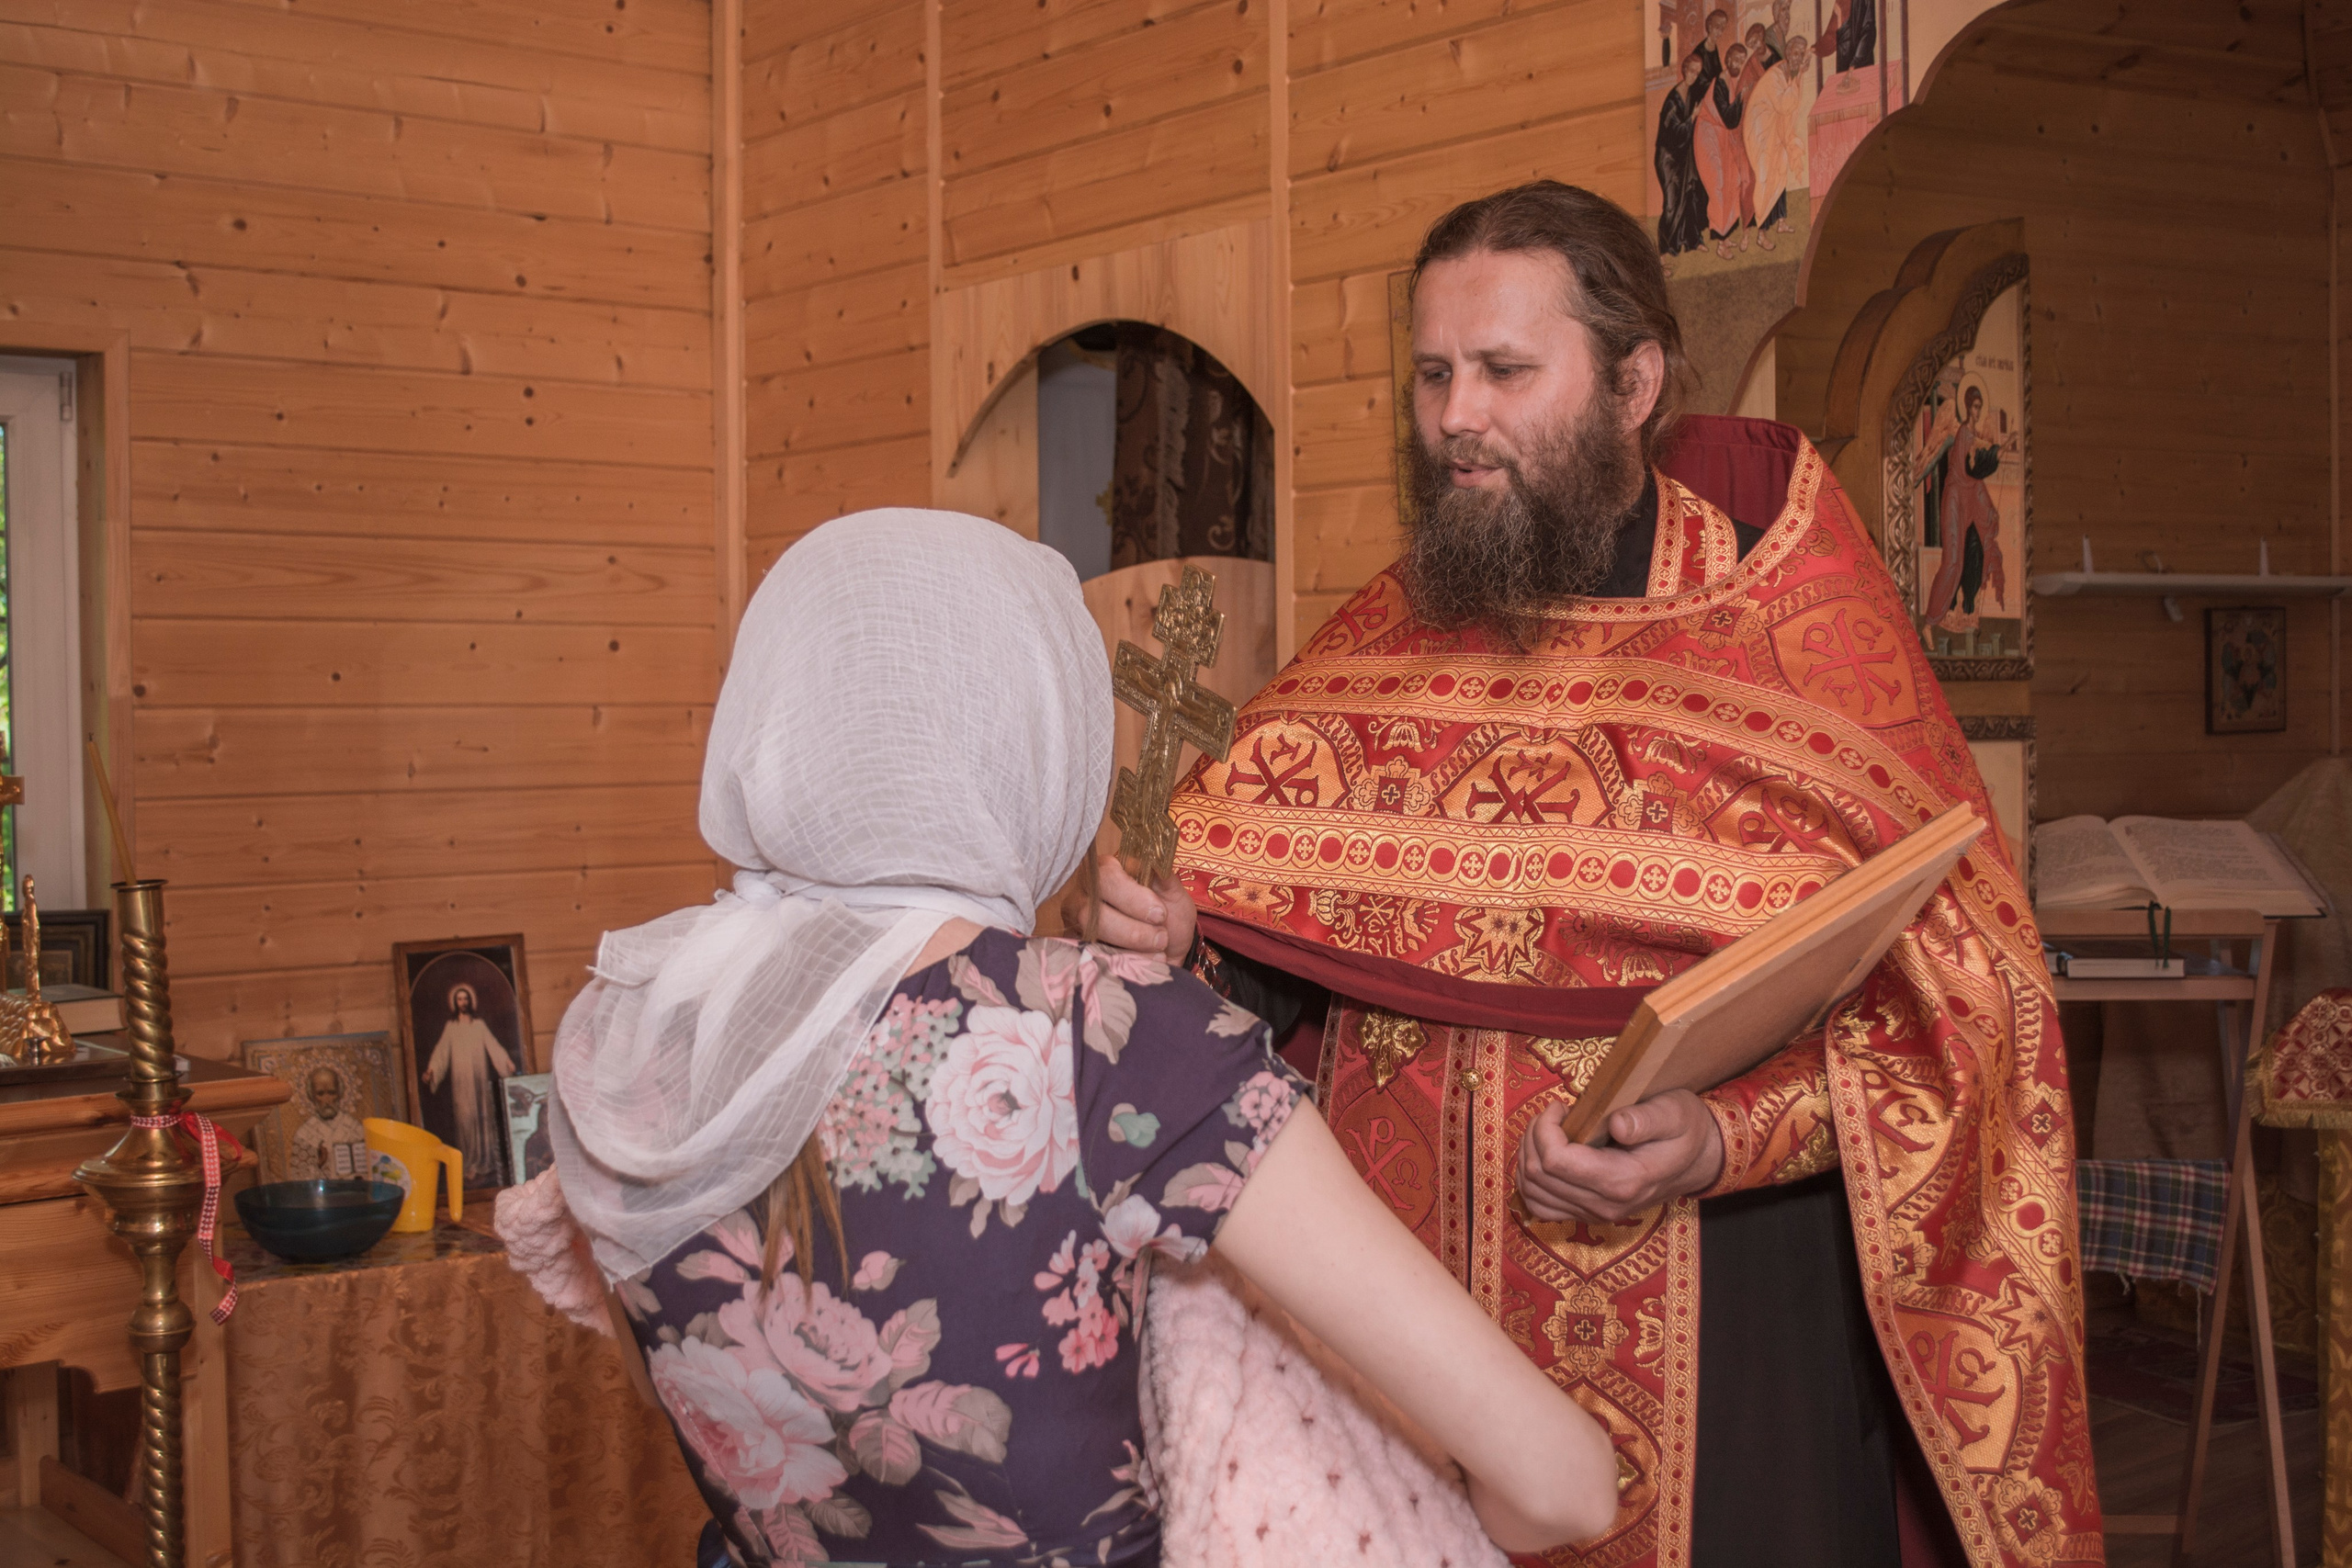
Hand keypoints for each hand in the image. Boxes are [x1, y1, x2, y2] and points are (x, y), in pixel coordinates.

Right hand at [1088, 854, 1196, 962]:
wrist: (1170, 949)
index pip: (1105, 875)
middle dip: (1131, 929)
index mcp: (1108, 869)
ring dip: (1129, 947)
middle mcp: (1085, 894)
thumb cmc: (1169, 915)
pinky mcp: (1079, 949)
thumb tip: (1157, 862)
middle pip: (1090, 909)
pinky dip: (1124, 963)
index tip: (1160, 914)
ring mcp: (1078, 923)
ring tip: (1158, 950)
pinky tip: (1145, 963)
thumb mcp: (1174, 894)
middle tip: (1161, 937)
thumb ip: (1165, 877)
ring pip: (1090, 936)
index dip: (1131, 897)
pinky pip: (1093, 959)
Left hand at [1516, 1090, 1724, 1225]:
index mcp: (1623, 1180)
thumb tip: (1617, 1124)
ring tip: (1546, 1130)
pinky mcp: (1586, 1214)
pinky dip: (1531, 1179)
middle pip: (1538, 1176)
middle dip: (1533, 1136)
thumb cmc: (1685, 1130)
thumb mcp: (1675, 1112)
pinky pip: (1541, 1206)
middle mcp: (1604, 1205)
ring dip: (1528, 1155)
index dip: (1545, 1129)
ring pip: (1533, 1193)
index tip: (1561, 1106)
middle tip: (1552, 1113)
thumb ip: (1646, 1119)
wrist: (1697, 1161)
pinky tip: (1544, 1155)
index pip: (1556, 1161)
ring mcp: (1594, 1214)